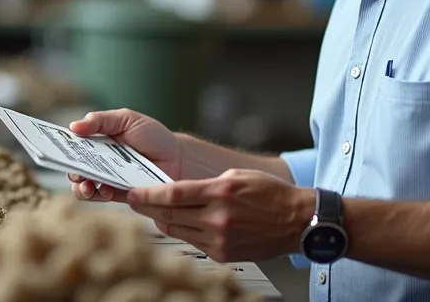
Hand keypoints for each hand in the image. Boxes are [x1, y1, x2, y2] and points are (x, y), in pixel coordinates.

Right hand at [68, 108, 181, 202]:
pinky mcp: (118, 194)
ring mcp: (106, 178)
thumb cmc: (154, 137)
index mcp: (97, 140)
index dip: (58, 145)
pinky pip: (100, 197)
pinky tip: (105, 190)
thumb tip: (74, 126)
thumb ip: (101, 121)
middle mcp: (98, 160)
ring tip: (87, 185)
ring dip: (80, 186)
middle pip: (73, 166)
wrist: (179, 159)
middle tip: (74, 169)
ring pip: (82, 186)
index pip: (72, 143)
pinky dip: (98, 194)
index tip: (48, 146)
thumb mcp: (128, 119)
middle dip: (68, 168)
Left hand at [126, 168, 314, 262]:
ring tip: (154, 211)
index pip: (173, 194)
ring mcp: (220, 239)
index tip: (132, 193)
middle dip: (147, 207)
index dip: (147, 194)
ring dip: (162, 220)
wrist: (297, 221)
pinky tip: (179, 223)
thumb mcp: (236, 176)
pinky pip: (193, 242)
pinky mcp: (223, 254)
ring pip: (177, 230)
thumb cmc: (270, 194)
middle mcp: (217, 218)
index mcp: (220, 192)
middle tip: (133, 200)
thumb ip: (206, 184)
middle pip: (169, 214)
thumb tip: (179, 191)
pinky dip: (183, 232)